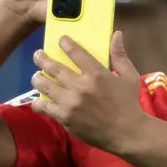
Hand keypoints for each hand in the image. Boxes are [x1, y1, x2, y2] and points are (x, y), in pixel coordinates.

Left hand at [30, 31, 144, 150]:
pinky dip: (39, 103)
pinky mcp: (65, 117)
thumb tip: (116, 34)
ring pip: (45, 86)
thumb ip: (119, 55)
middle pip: (54, 68)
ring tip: (36, 76)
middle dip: (42, 59)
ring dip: (37, 78)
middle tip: (38, 55)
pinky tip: (38, 100)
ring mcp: (70, 103)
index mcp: (96, 74)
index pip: (76, 52)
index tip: (61, 39)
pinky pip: (45, 107)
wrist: (126, 133)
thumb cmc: (128, 103)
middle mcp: (80, 86)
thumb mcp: (129, 77)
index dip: (65, 43)